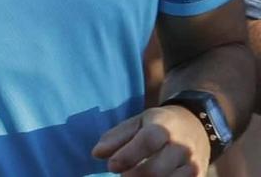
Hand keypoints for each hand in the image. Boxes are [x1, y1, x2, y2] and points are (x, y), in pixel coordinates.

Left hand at [91, 103, 210, 174]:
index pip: (147, 142)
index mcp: (164, 128)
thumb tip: (97, 154)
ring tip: (135, 175)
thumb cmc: (159, 124)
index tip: (111, 166)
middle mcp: (182, 147)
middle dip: (134, 176)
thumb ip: (115, 137)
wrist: (196, 125)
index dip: (127, 156)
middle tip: (123, 175)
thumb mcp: (136, 122)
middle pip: (156, 170)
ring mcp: (193, 165)